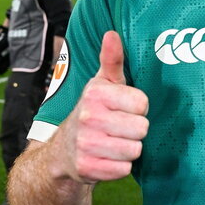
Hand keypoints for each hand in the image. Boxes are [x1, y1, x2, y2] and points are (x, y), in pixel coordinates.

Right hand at [58, 31, 148, 183]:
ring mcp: (86, 144)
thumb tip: (112, 34)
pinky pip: (124, 170)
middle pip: (141, 128)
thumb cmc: (93, 113)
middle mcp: (88, 117)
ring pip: (134, 150)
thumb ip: (111, 60)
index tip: (124, 109)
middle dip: (135, 131)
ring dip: (128, 150)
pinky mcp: (87, 168)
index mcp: (95, 94)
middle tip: (119, 129)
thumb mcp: (102, 84)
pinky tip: (107, 159)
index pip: (142, 104)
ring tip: (113, 143)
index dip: (137, 108)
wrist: (63, 151)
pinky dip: (119, 167)